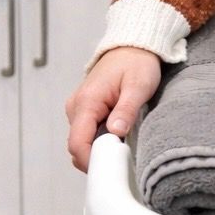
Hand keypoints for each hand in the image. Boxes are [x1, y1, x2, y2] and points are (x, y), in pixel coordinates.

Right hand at [65, 46, 161, 172]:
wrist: (132, 48)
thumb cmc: (136, 63)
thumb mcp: (138, 86)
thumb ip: (126, 110)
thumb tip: (115, 132)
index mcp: (87, 101)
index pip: (77, 143)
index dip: (92, 161)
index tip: (112, 167)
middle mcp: (76, 107)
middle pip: (77, 147)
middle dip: (97, 158)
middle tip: (123, 157)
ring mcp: (78, 109)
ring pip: (82, 143)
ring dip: (99, 150)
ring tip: (123, 144)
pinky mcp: (84, 111)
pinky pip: (86, 135)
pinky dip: (100, 142)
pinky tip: (117, 137)